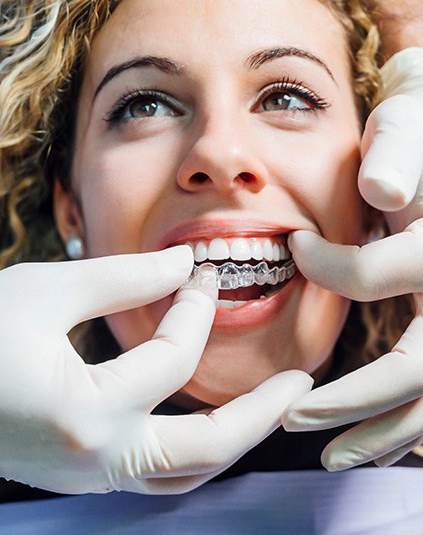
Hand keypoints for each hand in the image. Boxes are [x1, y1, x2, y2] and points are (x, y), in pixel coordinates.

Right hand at [0, 246, 311, 493]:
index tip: (200, 270)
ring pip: (185, 473)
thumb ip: (121, 277)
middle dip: (262, 414)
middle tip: (301, 384)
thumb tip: (181, 265)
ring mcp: (89, 477)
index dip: (192, 306)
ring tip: (266, 405)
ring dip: (231, 438)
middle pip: (207, 450)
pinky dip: (189, 444)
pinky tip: (201, 412)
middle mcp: (97, 460)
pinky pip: (154, 471)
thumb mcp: (41, 290)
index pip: (171, 357)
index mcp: (87, 411)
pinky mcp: (79, 475)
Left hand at [281, 50, 422, 470]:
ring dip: (383, 433)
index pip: (380, 274)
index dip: (329, 266)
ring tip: (333, 456)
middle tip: (294, 417)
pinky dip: (409, 426)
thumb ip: (401, 154)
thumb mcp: (411, 129)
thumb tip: (381, 192)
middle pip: (420, 367)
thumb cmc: (422, 132)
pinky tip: (377, 446)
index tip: (292, 247)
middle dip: (355, 399)